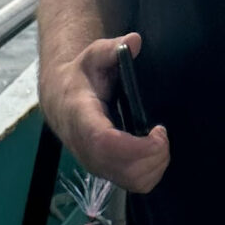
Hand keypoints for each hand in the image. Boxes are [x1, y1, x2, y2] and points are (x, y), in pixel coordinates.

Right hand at [42, 29, 170, 193]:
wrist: (61, 98)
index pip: (105, 143)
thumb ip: (113, 48)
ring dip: (155, 166)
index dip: (137, 146)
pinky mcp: (104, 171)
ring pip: (131, 182)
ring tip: (159, 142)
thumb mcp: (94, 55)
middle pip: (124, 171)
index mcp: (82, 117)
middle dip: (154, 157)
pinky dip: (150, 172)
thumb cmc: (81, 77)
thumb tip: (134, 41)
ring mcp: (95, 163)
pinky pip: (132, 184)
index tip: (158, 131)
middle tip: (162, 134)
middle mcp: (86, 147)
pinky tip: (151, 151)